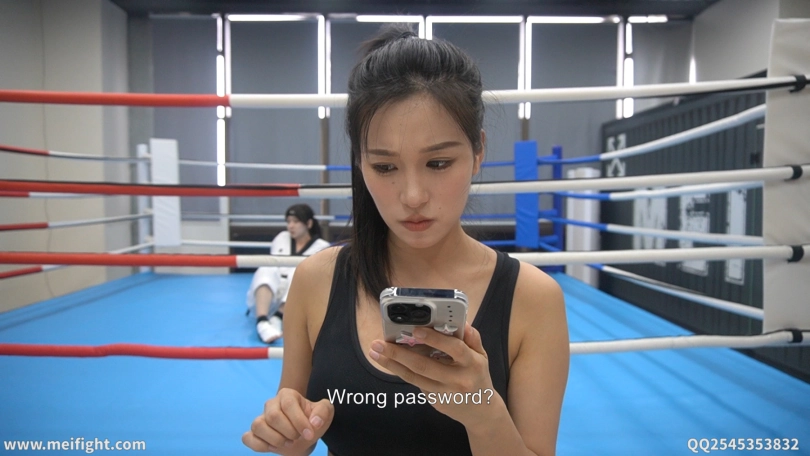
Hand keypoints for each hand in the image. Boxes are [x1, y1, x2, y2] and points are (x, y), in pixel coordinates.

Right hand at [242, 388, 333, 453]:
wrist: (304, 436)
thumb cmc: (313, 421)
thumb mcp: (325, 413)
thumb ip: (323, 412)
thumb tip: (314, 422)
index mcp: (288, 395)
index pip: (289, 405)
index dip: (299, 422)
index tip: (310, 434)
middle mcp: (271, 404)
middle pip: (273, 416)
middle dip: (289, 431)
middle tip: (297, 437)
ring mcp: (261, 418)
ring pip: (258, 426)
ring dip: (275, 440)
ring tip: (287, 442)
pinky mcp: (253, 433)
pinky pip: (248, 438)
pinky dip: (260, 445)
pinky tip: (273, 446)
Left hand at [369, 323, 496, 426]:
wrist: (482, 411)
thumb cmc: (478, 375)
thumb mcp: (481, 356)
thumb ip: (472, 338)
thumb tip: (462, 322)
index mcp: (472, 363)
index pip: (453, 348)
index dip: (434, 338)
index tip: (415, 330)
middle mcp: (458, 379)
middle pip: (424, 365)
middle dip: (398, 353)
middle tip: (379, 343)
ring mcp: (445, 392)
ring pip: (414, 377)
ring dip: (392, 365)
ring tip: (375, 353)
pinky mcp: (436, 401)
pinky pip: (416, 383)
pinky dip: (401, 372)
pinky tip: (389, 362)